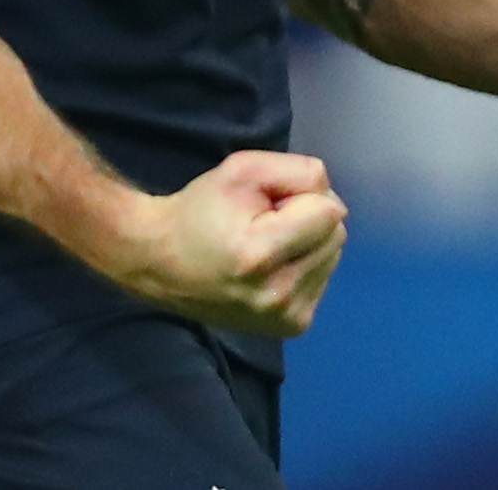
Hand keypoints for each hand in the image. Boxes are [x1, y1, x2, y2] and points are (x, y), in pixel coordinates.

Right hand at [109, 149, 348, 337]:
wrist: (161, 263)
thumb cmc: (199, 211)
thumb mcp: (241, 170)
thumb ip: (297, 172)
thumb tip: (333, 203)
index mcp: (262, 254)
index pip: (330, 212)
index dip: (302, 195)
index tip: (268, 202)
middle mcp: (279, 294)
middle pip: (337, 235)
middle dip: (308, 218)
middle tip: (265, 221)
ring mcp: (287, 317)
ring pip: (333, 256)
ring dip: (308, 242)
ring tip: (266, 243)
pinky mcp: (292, 327)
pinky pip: (322, 278)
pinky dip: (304, 265)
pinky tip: (272, 266)